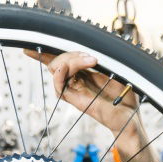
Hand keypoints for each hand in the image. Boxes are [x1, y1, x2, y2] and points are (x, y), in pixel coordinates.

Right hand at [23, 49, 139, 136]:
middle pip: (56, 61)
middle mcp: (75, 81)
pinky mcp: (75, 100)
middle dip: (69, 52)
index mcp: (83, 73)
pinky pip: (59, 86)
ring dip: (71, 60)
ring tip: (91, 61)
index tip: (31, 45)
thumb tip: (91, 46)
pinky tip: (71, 68)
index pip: (60, 60)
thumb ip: (100, 57)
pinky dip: (61, 73)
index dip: (45, 52)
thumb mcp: (115, 69)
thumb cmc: (126, 96)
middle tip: (91, 56)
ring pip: (56, 70)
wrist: (130, 117)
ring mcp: (74, 91)